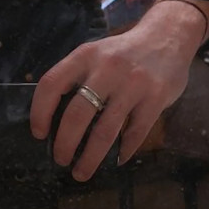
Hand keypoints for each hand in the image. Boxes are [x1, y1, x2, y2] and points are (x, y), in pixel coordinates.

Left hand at [30, 0, 208, 180]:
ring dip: (90, 158)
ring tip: (81, 172)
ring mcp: (133, 84)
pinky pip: (135, 133)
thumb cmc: (123, 53)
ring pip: (104, 132)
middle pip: (76, 115)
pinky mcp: (155, 98)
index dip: (40, 113)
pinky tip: (117, 160)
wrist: (168, 36)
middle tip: (61, 160)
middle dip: (65, 145)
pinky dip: (124, 151)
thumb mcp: (95, 54)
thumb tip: (54, 121)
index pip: (51, 85)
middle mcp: (107, 69)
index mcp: (85, 56)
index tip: (39, 134)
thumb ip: (77, 78)